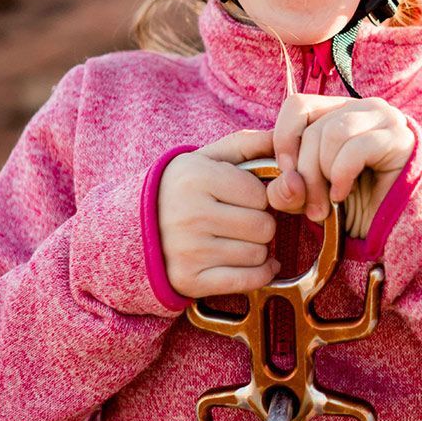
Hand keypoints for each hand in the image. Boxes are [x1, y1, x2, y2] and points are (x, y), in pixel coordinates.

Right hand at [157, 129, 279, 299]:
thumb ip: (247, 145)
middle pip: (264, 226)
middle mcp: (190, 214)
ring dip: (256, 249)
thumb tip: (286, 139)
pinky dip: (260, 274)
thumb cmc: (181, 189)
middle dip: (260, 223)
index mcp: (195, 177)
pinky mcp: (190, 280)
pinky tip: (253, 264)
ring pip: (259, 254)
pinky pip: (248, 281)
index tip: (240, 198)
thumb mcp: (206, 158)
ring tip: (235, 239)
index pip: (260, 194)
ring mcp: (189, 251)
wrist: (135, 229)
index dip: (258, 196)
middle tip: (240, 221)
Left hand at [266, 94, 414, 235]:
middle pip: (312, 128)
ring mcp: (384, 118)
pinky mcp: (399, 137)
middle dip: (304, 173)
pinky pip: (354, 149)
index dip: (283, 139)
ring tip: (330, 201)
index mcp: (339, 112)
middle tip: (311, 207)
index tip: (287, 174)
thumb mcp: (309, 197)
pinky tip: (345, 194)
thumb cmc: (355, 206)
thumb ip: (286, 188)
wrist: (399, 227)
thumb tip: (286, 179)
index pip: (297, 105)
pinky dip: (342, 176)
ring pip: (330, 134)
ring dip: (322, 176)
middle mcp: (362, 108)